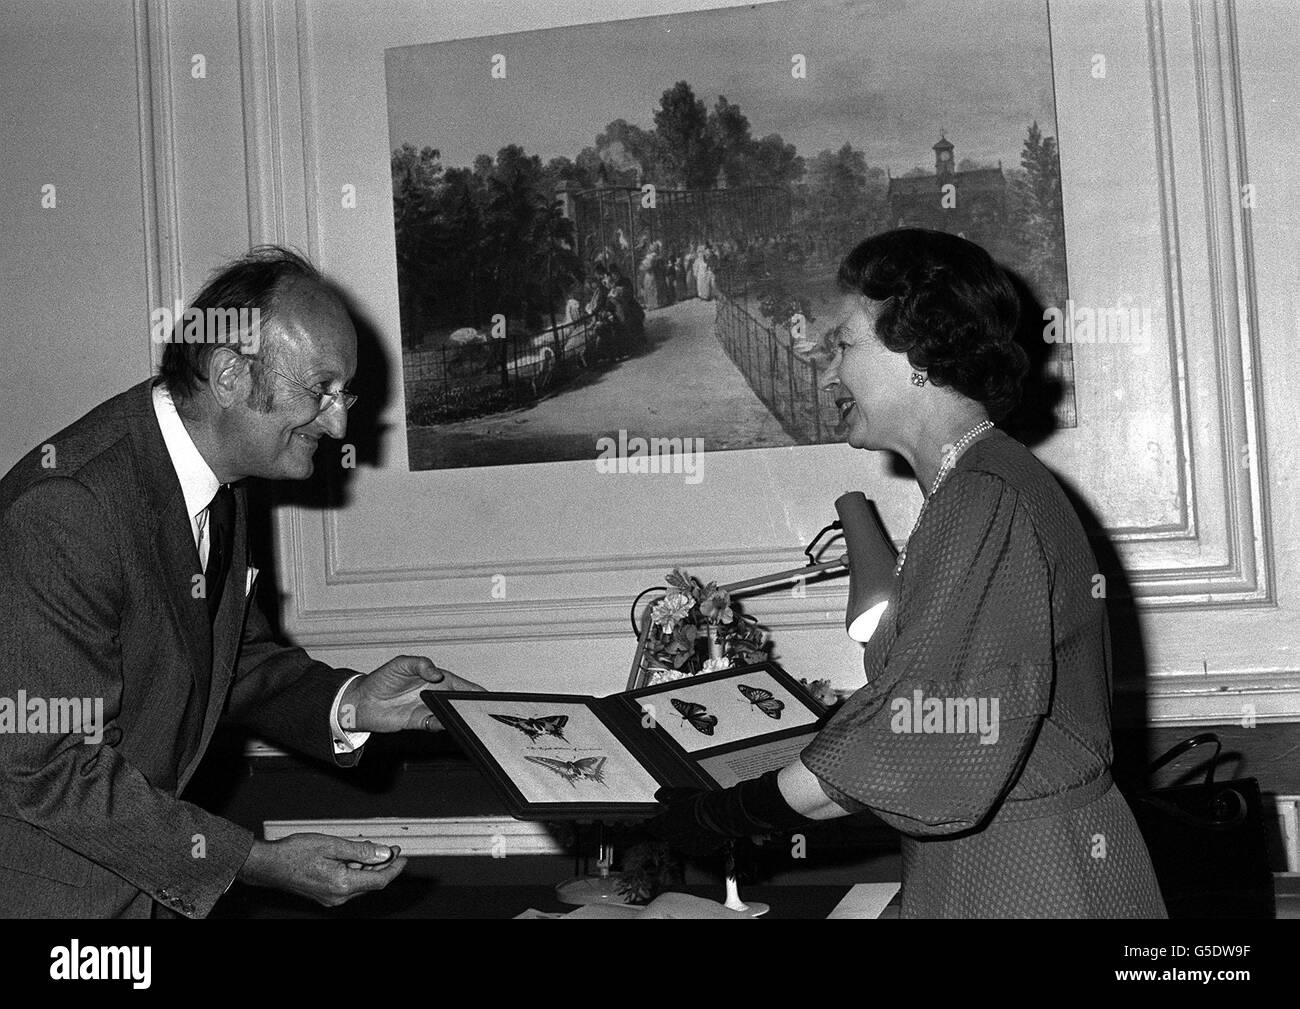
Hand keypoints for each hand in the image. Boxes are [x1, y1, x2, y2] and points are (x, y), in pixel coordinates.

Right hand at [237, 834, 406, 907]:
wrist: (269, 865)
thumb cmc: (295, 853)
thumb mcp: (333, 845)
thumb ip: (362, 850)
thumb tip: (384, 853)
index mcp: (342, 884)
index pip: (379, 880)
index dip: (394, 868)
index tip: (403, 857)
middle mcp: (338, 896)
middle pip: (371, 883)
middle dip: (383, 865)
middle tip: (390, 848)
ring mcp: (331, 898)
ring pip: (359, 883)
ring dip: (368, 867)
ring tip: (369, 848)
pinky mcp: (324, 895)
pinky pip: (348, 884)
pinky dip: (355, 871)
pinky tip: (353, 857)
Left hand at [341, 655, 483, 732]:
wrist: (363, 700)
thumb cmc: (382, 678)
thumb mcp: (401, 663)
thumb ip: (421, 664)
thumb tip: (437, 674)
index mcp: (437, 678)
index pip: (462, 685)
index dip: (476, 690)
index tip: (488, 695)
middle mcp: (436, 695)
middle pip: (460, 702)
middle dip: (472, 706)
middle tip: (481, 709)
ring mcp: (428, 709)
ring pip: (450, 715)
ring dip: (458, 716)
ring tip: (465, 717)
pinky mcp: (419, 722)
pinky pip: (435, 725)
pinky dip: (440, 724)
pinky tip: (441, 721)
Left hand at [641, 786, 729, 857]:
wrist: (719, 814)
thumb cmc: (697, 802)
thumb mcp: (678, 792)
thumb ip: (665, 794)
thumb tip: (658, 795)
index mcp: (664, 826)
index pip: (652, 827)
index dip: (653, 822)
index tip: (656, 818)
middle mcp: (673, 840)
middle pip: (668, 834)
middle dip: (671, 826)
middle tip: (680, 816)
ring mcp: (687, 847)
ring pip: (682, 841)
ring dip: (684, 833)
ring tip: (694, 821)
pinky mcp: (701, 851)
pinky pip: (696, 845)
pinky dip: (697, 839)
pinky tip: (703, 828)